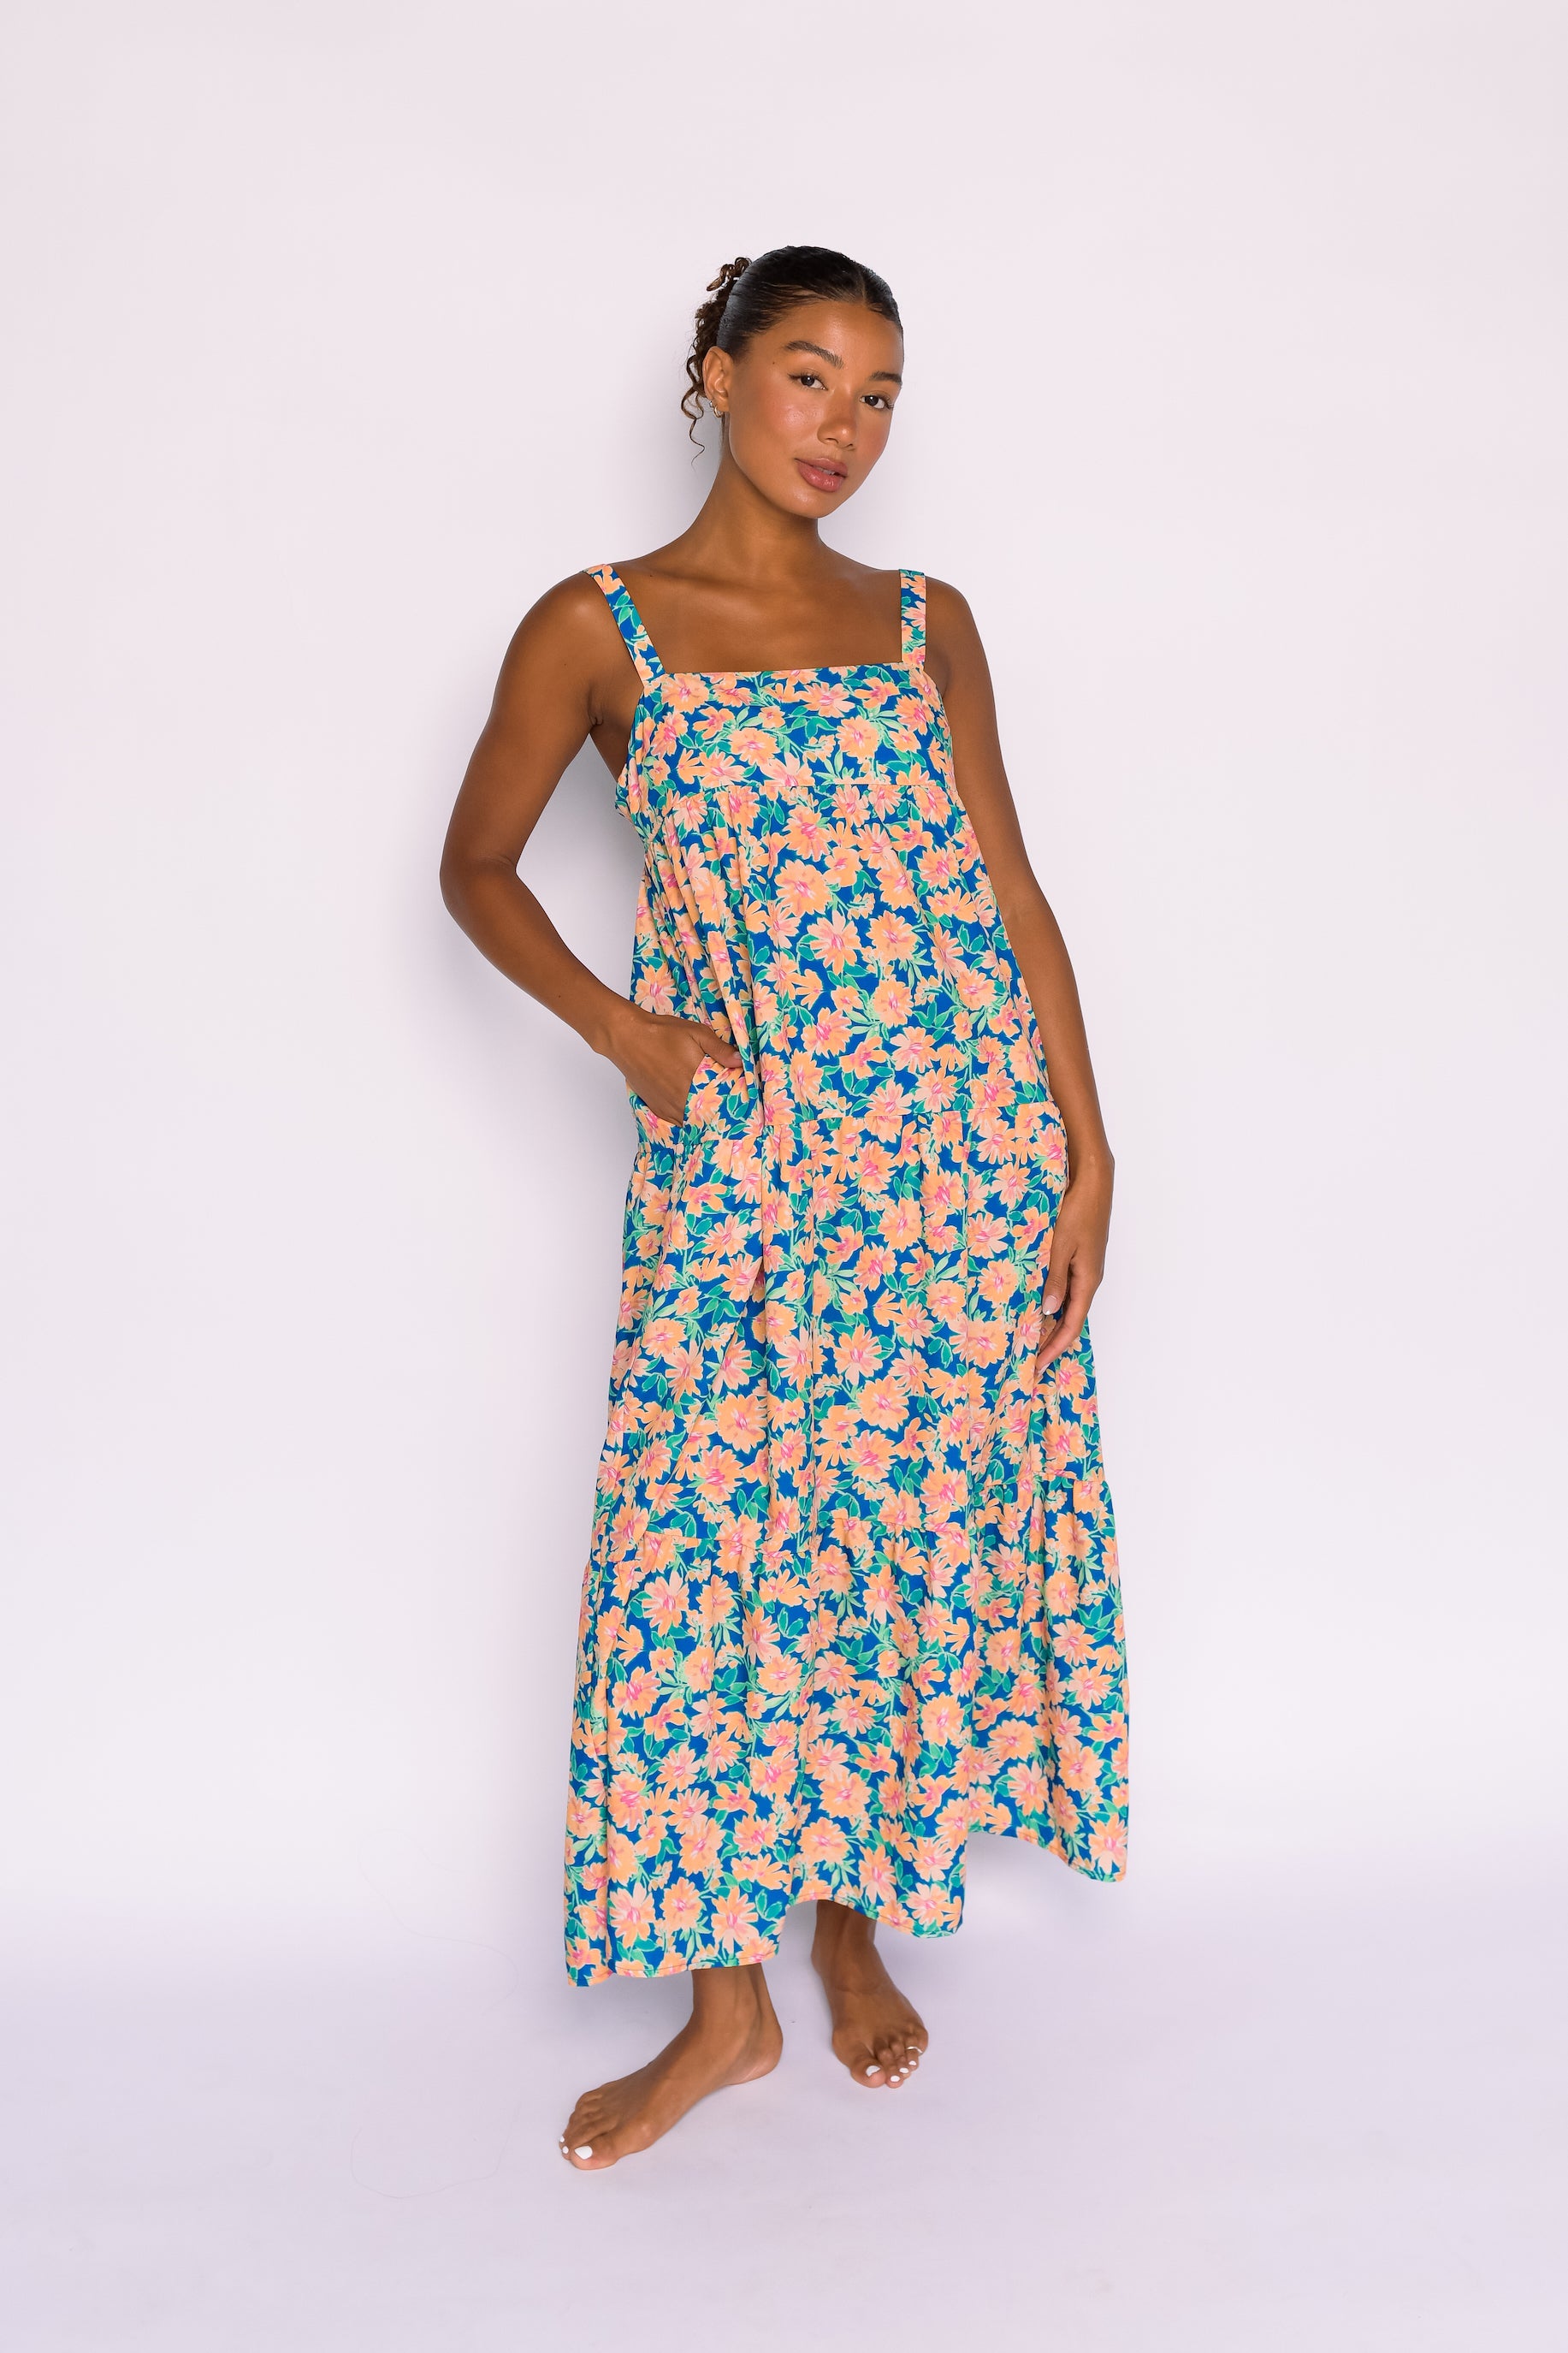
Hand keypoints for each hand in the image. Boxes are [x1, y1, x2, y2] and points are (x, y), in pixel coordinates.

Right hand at [607, 1004, 741, 1126]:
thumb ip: (720, 1049)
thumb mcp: (696, 1033)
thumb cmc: (661, 1033)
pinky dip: (687, 1118)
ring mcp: (668, 1107)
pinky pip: (678, 1122)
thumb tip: (740, 1061)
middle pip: (708, 1115)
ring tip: (711, 1109)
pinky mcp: (657, 1109)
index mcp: (695, 1082)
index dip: (732, 1101)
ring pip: (693, 1121)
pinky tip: (693, 1110)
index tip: (741, 1099)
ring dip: (702, 1117)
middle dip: (718, 1110)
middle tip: (728, 1104)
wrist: (627, 1038)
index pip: (721, 1101)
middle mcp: (682, 1099)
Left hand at [1037, 1168, 1111, 1372]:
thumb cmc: (1078, 1210)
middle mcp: (1089, 1279)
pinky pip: (1066, 1290)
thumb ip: (1053, 1278)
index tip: (1037, 1366)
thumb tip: (1048, 1310)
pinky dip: (1052, 1304)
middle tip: (1029, 1361)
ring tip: (1029, 1340)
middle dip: (1051, 1343)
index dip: (1054, 1348)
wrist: (1094, 1182)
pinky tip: (1037, 1306)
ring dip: (1050, 1325)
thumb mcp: (1060, 1245)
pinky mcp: (1079, 1258)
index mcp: (1087, 1280)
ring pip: (1067, 1306)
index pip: (1070, 1326)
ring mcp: (1085, 1269)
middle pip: (1070, 1321)